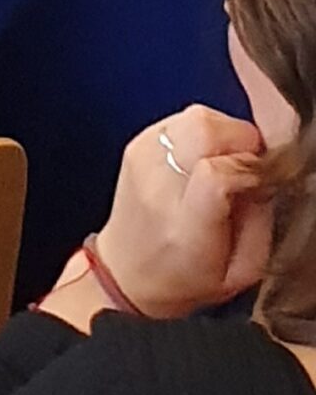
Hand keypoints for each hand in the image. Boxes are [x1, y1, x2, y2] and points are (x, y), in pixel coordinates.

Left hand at [81, 104, 272, 317]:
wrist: (127, 273)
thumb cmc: (186, 278)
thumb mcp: (242, 271)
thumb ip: (262, 221)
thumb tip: (267, 173)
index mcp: (185, 228)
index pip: (217, 174)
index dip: (250, 168)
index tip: (263, 180)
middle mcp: (157, 186)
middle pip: (205, 129)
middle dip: (243, 141)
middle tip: (250, 166)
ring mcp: (142, 159)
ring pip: (196, 116)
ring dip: (224, 134)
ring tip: (228, 163)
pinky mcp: (135, 145)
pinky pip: (181, 118)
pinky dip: (203, 131)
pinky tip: (205, 157)